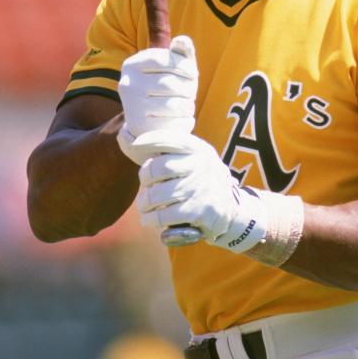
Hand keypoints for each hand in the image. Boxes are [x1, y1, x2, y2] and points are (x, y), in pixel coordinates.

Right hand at [117, 36, 197, 140]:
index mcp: (132, 65)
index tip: (193, 73)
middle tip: (190, 93)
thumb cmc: (166, 88)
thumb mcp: (174, 67)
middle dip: (189, 88)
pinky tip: (180, 119)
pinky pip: (176, 123)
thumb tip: (183, 41)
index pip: (165, 59)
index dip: (186, 66)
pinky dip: (185, 121)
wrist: (149, 122)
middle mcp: (127, 85)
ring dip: (188, 106)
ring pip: (175, 105)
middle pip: (171, 84)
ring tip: (185, 106)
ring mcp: (132, 108)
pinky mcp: (142, 128)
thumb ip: (181, 52)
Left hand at [135, 132, 268, 252]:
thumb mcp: (194, 160)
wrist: (231, 209)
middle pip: (159, 167)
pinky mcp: (200, 211)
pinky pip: (165, 215)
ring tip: (144, 206)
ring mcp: (200, 188)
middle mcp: (201, 165)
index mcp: (198, 149)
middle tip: (146, 186)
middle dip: (145, 178)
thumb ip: (169, 152)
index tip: (135, 144)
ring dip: (145, 203)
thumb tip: (126, 138)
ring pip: (158, 194)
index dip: (149, 140)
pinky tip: (149, 220)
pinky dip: (152, 219)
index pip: (170, 138)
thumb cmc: (200, 181)